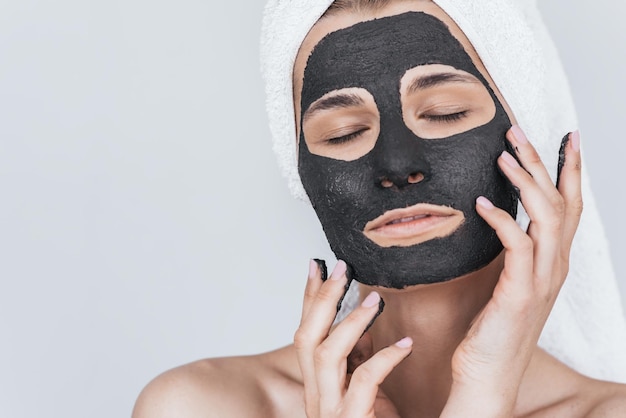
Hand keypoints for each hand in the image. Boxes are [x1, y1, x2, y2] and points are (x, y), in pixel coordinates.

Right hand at [294, 260, 412, 417]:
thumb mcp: (365, 390)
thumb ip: (357, 358)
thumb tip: (362, 323)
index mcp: (317, 384)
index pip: (305, 332)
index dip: (309, 297)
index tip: (317, 264)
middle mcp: (316, 396)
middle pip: (306, 339)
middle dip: (322, 299)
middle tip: (341, 267)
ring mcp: (330, 411)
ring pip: (326, 356)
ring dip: (350, 323)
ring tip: (375, 300)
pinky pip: (363, 382)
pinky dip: (384, 358)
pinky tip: (406, 345)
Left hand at [441, 128, 581, 416]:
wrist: (488, 373)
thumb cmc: (493, 327)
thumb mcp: (507, 281)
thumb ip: (510, 251)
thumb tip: (495, 214)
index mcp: (552, 262)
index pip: (569, 206)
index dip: (570, 170)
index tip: (565, 137)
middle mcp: (554, 267)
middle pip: (561, 202)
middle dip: (543, 162)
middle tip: (519, 130)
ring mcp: (540, 281)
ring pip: (547, 218)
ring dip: (526, 182)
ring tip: (503, 155)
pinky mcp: (519, 294)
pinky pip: (518, 247)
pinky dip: (503, 220)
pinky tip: (483, 202)